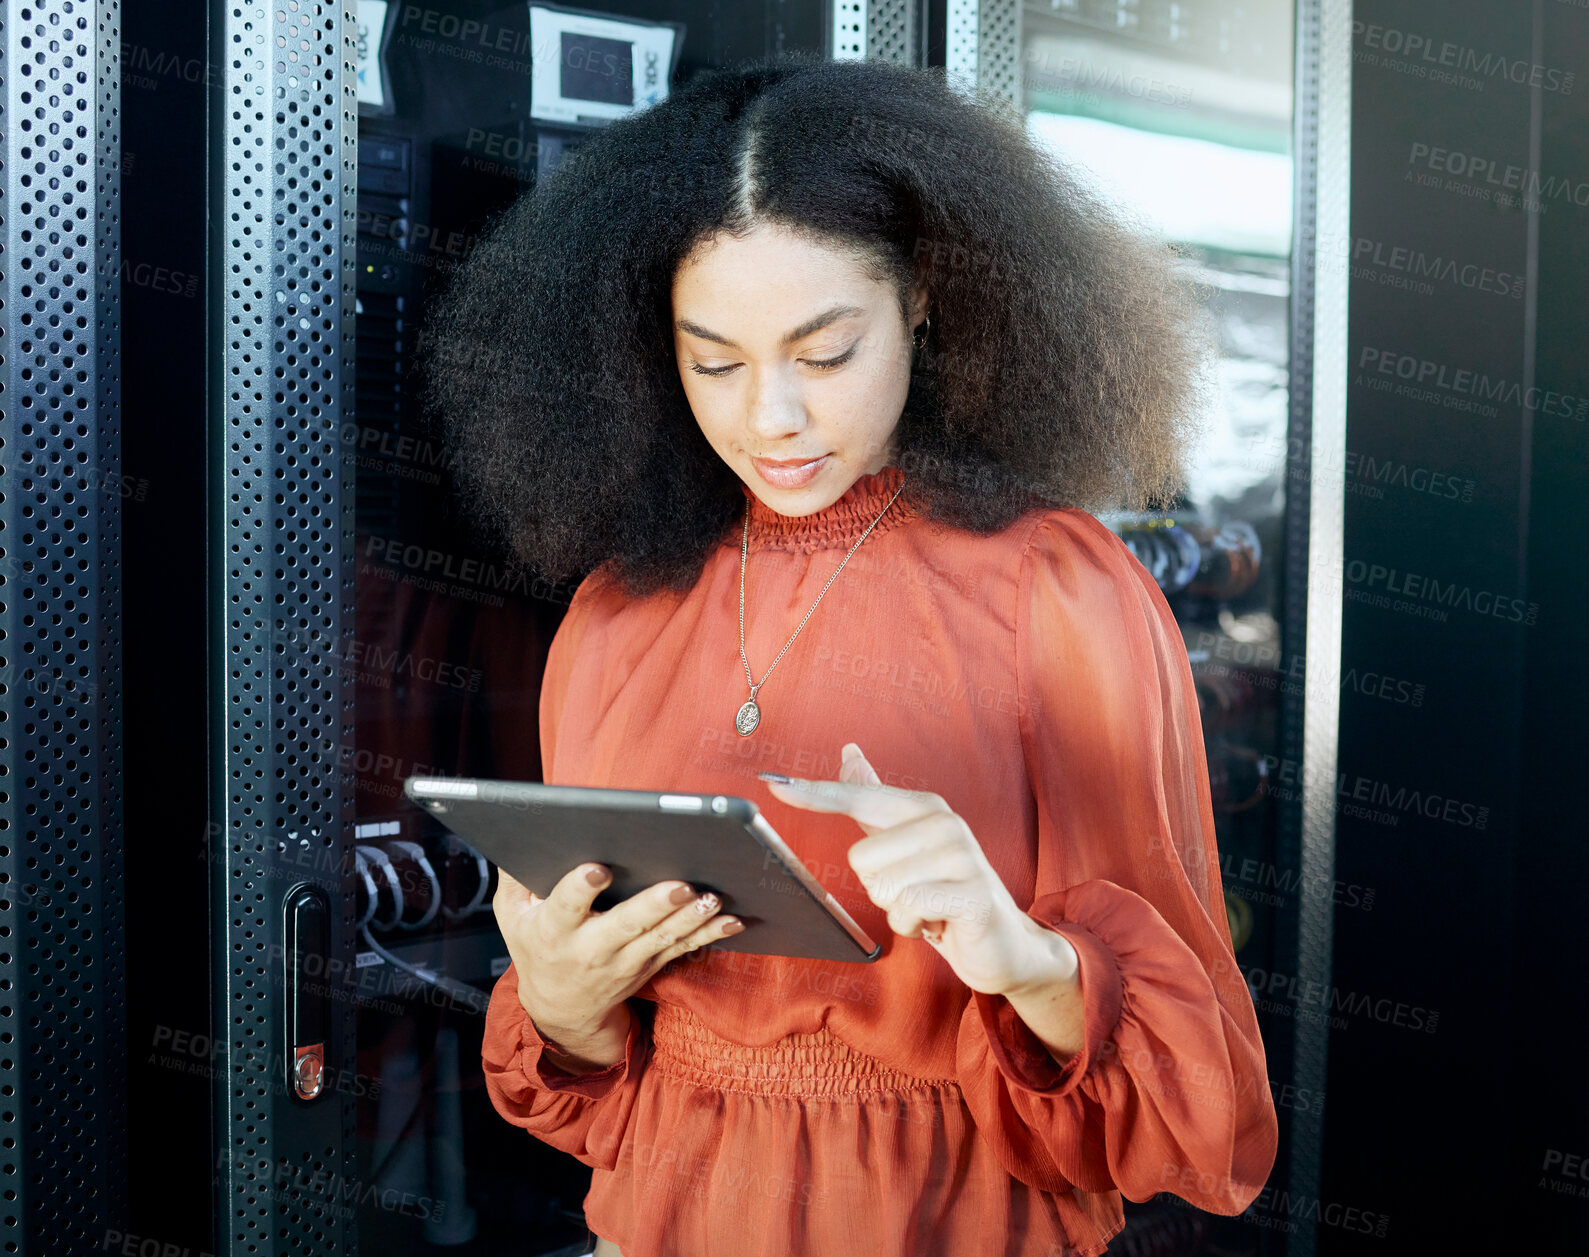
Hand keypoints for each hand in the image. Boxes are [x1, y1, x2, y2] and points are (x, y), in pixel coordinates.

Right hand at [492, 863, 744, 1062]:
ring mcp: (626, 960)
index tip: (596, 869)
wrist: (562, 1008)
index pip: (565, 907)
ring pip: (662, 938)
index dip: (580, 890)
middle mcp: (592, 948)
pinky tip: (732, 920)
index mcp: (554, 930)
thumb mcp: (512, 916)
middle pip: (626, 924)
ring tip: (712, 898)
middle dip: (655, 905)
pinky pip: (684, 949)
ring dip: (691, 919)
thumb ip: (515, 878)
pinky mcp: (651, 964)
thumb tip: (524, 830)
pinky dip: (710, 935)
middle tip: (680, 885)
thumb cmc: (537, 947)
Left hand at [761, 743, 1077, 998]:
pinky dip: (914, 928)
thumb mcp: (906, 844)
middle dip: (880, 888)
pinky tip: (939, 923)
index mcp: (923, 807)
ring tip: (928, 908)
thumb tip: (850, 751)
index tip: (772, 782)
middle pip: (861, 858)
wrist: (1002, 943)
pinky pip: (907, 911)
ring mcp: (962, 855)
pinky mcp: (972, 893)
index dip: (815, 793)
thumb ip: (877, 798)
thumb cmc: (943, 892)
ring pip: (883, 888)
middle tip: (915, 893)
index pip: (858, 796)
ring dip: (898, 912)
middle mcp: (944, 822)